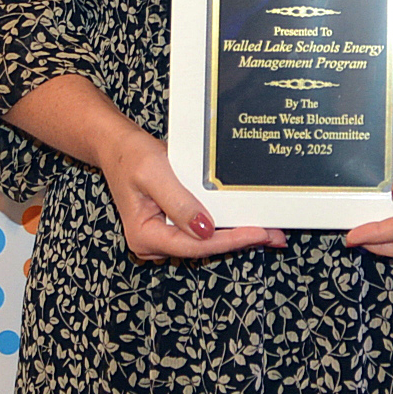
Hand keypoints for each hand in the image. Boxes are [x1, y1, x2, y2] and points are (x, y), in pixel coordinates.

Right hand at [97, 125, 283, 263]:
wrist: (117, 145)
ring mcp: (165, 236)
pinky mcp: (174, 226)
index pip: (194, 246)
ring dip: (237, 235)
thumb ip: (179, 203)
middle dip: (240, 241)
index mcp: (145, 236)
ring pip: (207, 242)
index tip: (257, 232)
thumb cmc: (130, 155)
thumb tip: (205, 230)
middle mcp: (154, 242)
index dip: (228, 240)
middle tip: (275, 235)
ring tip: (271, 232)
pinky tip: (248, 224)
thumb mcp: (155, 173)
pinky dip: (226, 226)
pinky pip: (203, 230)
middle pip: (204, 248)